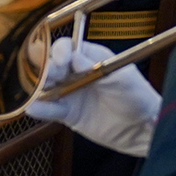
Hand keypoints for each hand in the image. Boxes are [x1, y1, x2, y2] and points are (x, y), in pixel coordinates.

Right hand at [24, 37, 159, 157]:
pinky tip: (33, 108)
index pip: (67, 47)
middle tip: (48, 77)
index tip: (61, 61)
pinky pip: (50, 110)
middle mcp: (75, 72)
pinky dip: (40, 109)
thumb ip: (98, 68)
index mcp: (90, 56)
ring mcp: (70, 93)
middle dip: (45, 69)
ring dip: (37, 88)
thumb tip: (75, 58)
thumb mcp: (123, 79)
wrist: (142, 128)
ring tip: (35, 93)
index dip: (60, 51)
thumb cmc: (137, 96)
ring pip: (46, 87)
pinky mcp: (68, 114)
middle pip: (50, 65)